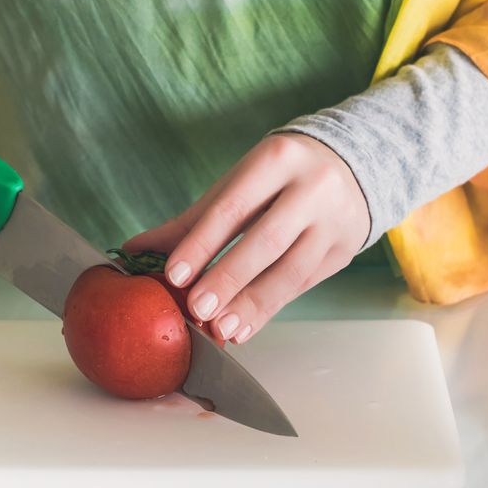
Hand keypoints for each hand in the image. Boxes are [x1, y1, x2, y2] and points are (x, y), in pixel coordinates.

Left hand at [124, 133, 368, 343]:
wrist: (352, 164)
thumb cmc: (279, 177)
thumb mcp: (239, 183)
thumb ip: (192, 220)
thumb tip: (135, 250)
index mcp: (277, 159)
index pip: (233, 206)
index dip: (202, 243)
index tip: (174, 275)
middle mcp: (312, 187)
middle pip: (265, 240)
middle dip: (228, 278)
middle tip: (197, 309)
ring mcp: (334, 220)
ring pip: (291, 270)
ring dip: (252, 304)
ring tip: (221, 328)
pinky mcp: (344, 250)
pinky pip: (304, 285)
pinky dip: (270, 309)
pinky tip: (246, 326)